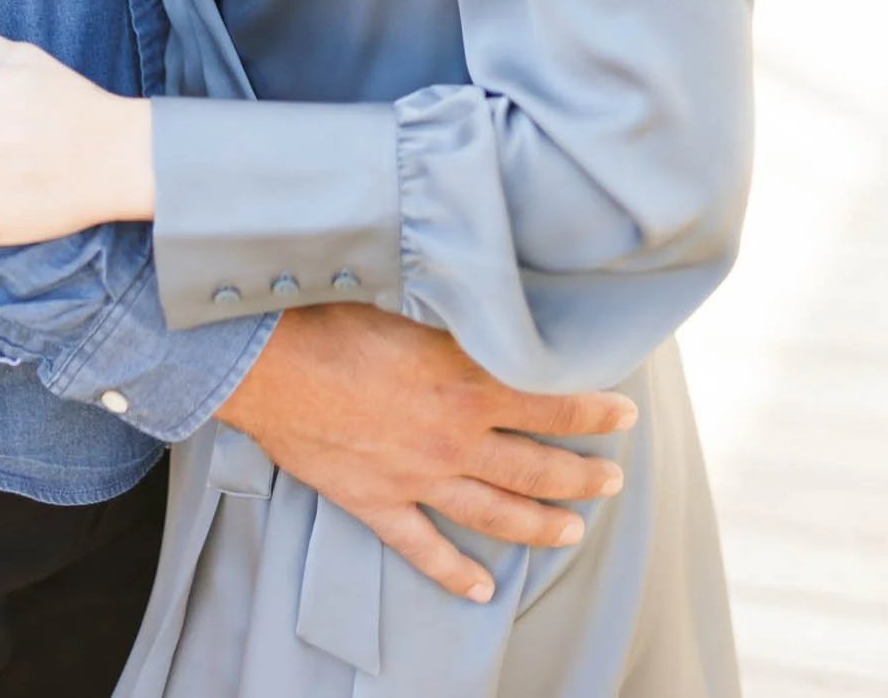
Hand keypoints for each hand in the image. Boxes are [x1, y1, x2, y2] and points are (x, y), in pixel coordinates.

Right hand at [218, 304, 635, 604]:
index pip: (550, 401)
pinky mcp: (375, 502)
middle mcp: (452, 437)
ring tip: (573, 531)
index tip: (624, 413)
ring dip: (540, 523)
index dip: (593, 409)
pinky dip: (453, 572)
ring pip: (495, 513)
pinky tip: (480, 590)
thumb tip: (492, 296)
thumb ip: (456, 311)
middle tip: (612, 480)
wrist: (263, 360)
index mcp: (464, 382)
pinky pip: (423, 549)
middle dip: (581, 474)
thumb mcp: (406, 298)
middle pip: (535, 466)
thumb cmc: (328, 313)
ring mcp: (416, 478)